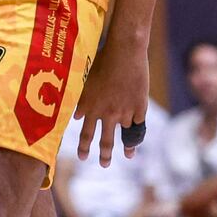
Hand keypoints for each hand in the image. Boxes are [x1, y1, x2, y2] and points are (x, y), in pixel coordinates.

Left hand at [73, 41, 148, 165]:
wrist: (125, 52)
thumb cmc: (102, 59)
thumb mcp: (85, 79)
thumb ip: (81, 100)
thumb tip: (77, 116)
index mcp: (91, 106)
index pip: (85, 133)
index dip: (84, 147)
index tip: (83, 157)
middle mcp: (107, 113)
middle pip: (105, 141)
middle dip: (105, 156)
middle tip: (104, 165)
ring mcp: (125, 112)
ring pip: (124, 135)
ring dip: (126, 147)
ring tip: (128, 155)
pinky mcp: (140, 107)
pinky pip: (138, 125)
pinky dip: (137, 133)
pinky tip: (137, 140)